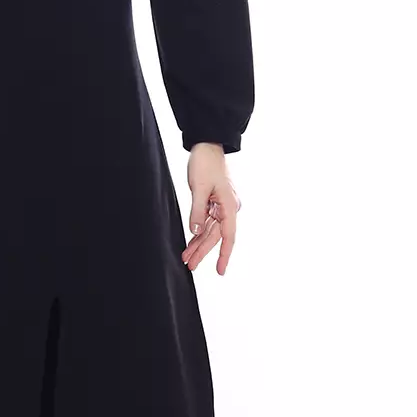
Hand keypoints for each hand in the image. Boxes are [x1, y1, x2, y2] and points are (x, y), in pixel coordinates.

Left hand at [181, 147, 240, 274]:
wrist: (206, 146)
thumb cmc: (206, 163)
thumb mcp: (199, 188)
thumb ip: (197, 211)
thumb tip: (195, 232)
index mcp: (230, 205)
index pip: (228, 236)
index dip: (224, 255)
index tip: (220, 270)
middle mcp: (229, 208)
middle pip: (216, 236)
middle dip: (203, 251)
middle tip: (190, 266)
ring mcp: (222, 206)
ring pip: (210, 231)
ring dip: (198, 244)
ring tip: (186, 258)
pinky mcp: (214, 203)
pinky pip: (206, 222)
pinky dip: (197, 232)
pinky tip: (190, 243)